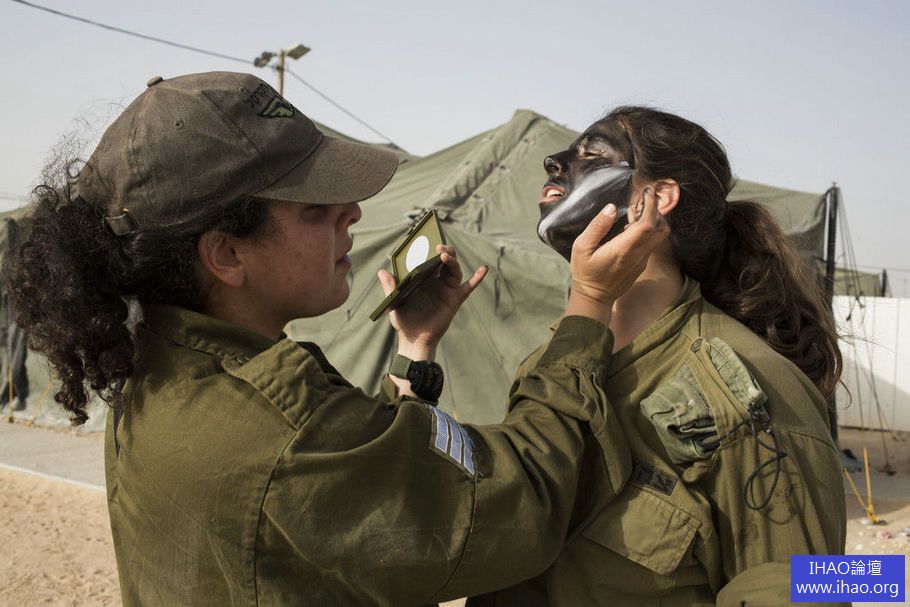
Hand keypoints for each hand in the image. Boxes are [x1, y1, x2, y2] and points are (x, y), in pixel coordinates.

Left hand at [377, 245, 486, 359]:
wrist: (413, 340)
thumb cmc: (403, 320)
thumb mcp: (394, 301)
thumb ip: (390, 287)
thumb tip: (382, 272)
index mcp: (422, 278)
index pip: (428, 259)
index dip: (430, 249)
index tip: (427, 239)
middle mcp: (436, 281)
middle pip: (445, 261)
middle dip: (444, 251)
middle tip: (438, 247)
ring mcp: (446, 289)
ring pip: (454, 270)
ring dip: (452, 261)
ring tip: (445, 255)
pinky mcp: (454, 299)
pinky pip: (468, 287)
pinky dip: (477, 278)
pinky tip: (484, 269)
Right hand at [567, 187, 668, 323]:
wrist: (594, 298)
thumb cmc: (585, 272)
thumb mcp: (581, 247)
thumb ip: (597, 227)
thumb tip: (611, 208)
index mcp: (624, 249)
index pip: (647, 224)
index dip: (651, 205)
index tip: (646, 193)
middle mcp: (638, 255)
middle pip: (661, 229)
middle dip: (657, 211)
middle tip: (643, 201)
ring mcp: (642, 261)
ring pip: (659, 237)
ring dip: (653, 221)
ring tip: (636, 213)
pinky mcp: (641, 265)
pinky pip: (651, 244)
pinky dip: (648, 231)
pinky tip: (631, 228)